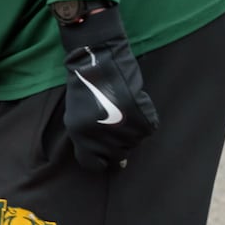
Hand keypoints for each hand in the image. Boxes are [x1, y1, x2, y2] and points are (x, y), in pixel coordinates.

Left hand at [58, 7, 159, 171]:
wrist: (99, 59)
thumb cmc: (85, 86)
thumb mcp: (77, 116)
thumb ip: (91, 141)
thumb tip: (122, 165)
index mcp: (80, 135)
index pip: (93, 164)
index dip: (100, 159)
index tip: (105, 150)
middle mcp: (100, 135)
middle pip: (116, 156)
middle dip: (116, 144)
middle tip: (114, 122)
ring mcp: (121, 127)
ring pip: (133, 144)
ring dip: (130, 131)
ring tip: (121, 110)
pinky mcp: (140, 117)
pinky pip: (147, 130)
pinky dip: (143, 121)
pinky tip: (133, 106)